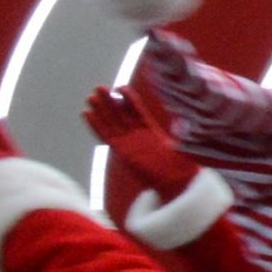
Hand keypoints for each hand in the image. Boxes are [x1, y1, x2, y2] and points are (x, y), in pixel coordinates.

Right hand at [80, 83, 193, 202]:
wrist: (175, 184)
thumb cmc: (181, 167)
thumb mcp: (182, 144)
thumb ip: (180, 132)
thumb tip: (184, 121)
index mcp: (152, 131)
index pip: (138, 111)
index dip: (129, 100)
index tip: (121, 88)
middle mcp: (138, 136)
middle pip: (121, 114)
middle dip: (110, 101)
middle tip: (99, 87)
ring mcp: (128, 143)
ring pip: (112, 123)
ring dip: (101, 110)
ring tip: (90, 96)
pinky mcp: (121, 151)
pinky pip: (106, 136)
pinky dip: (96, 125)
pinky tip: (87, 113)